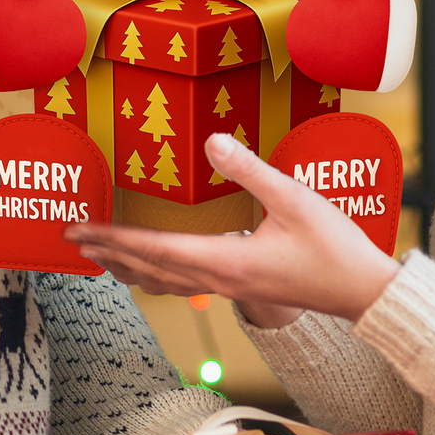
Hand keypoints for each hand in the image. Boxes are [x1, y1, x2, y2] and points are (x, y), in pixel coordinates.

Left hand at [65, 132, 399, 324]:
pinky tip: (153, 271)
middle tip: (73, 240)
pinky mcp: (241, 289)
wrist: (362, 293)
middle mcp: (219, 281)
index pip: (155, 249)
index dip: (114, 238)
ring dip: (128, 267)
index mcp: (225, 261)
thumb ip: (250, 169)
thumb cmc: (333, 248)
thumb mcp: (293, 199)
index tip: (80, 231)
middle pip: (150, 270)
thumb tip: (211, 142)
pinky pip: (184, 285)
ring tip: (99, 257)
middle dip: (109, 253)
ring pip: (164, 283)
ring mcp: (229, 290)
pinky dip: (156, 275)